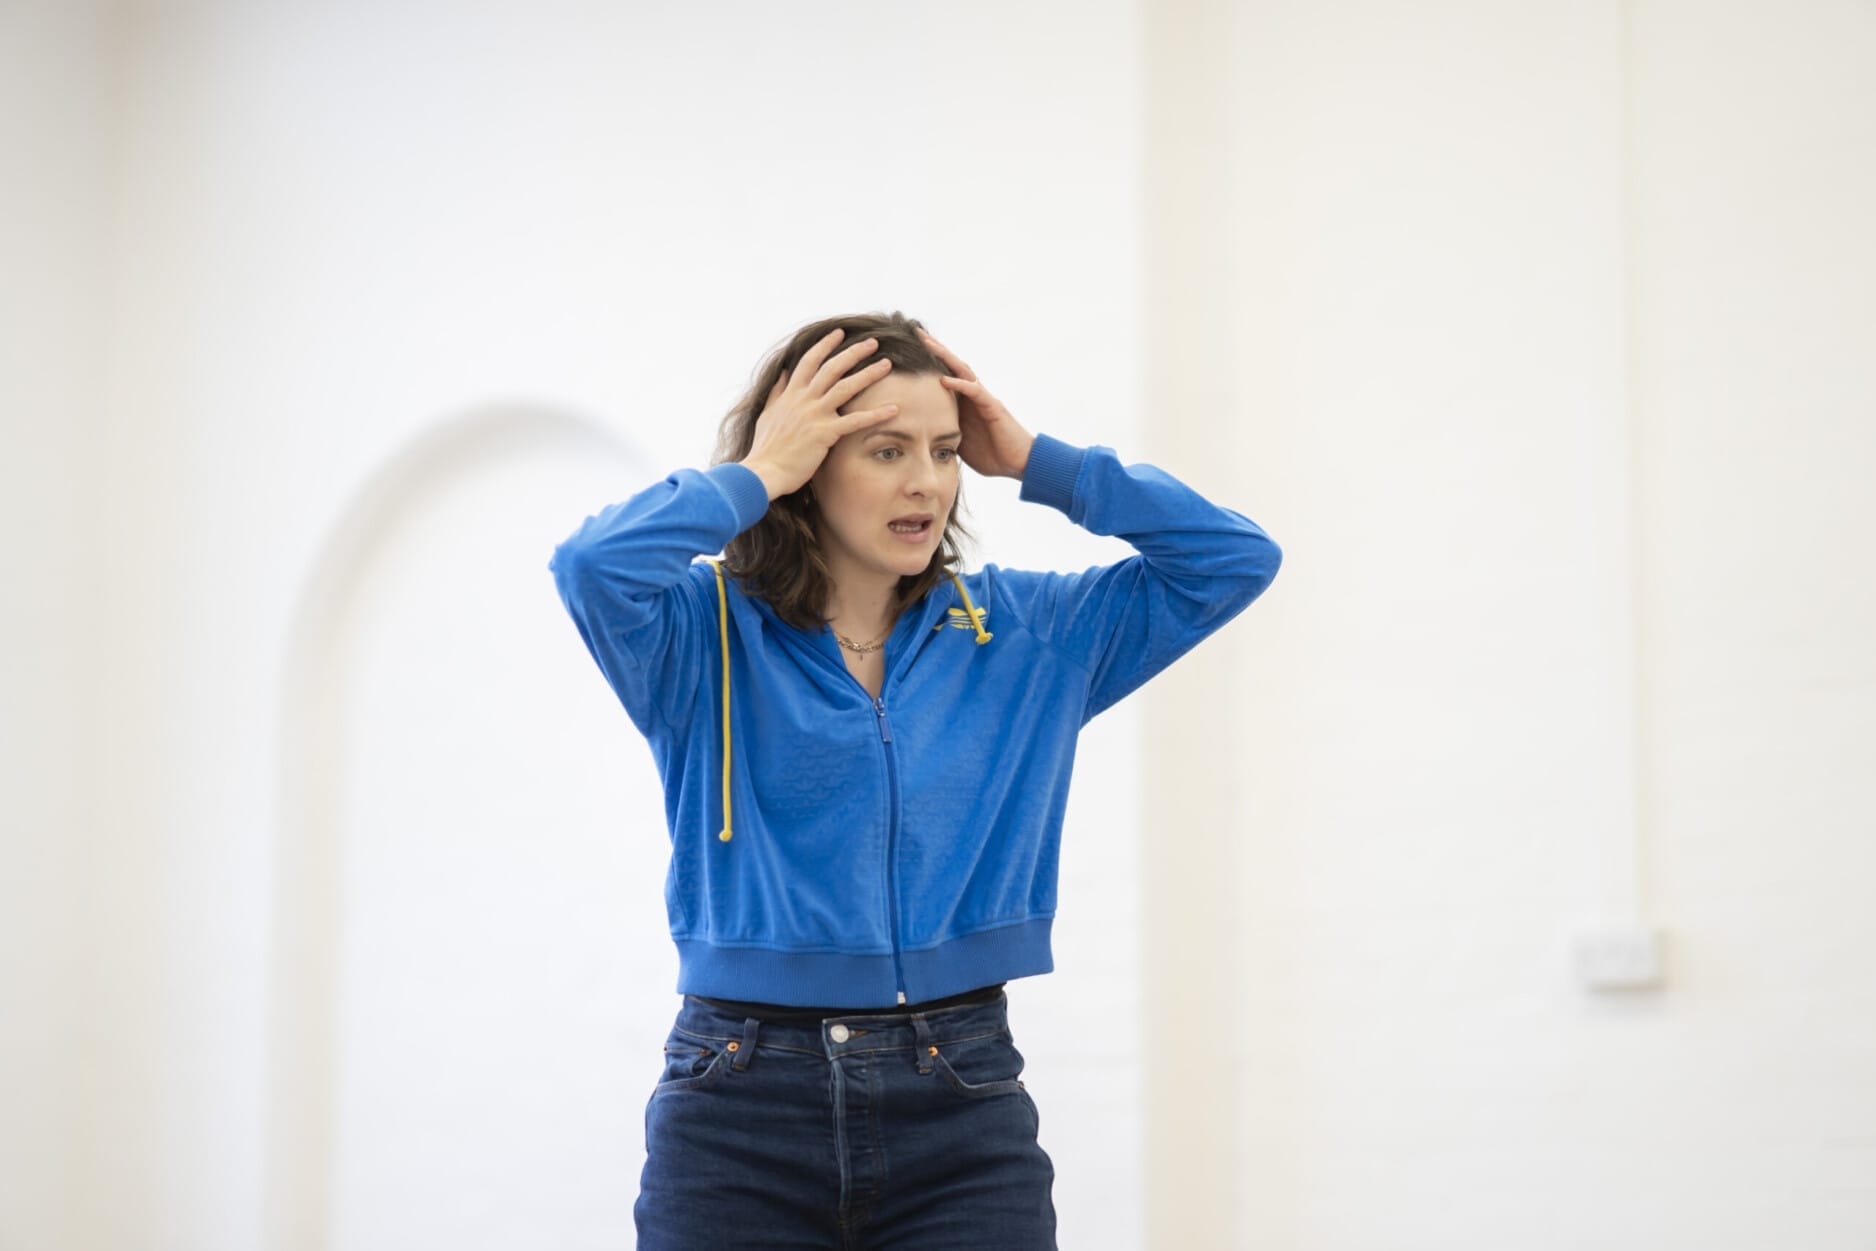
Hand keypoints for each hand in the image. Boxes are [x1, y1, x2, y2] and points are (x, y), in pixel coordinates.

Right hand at [742, 328, 899, 499]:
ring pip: (846, 387)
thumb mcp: (768, 413)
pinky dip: (876, 414)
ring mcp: (815, 414)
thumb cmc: (766, 447)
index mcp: (791, 393)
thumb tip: (783, 373)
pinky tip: (894, 409)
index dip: (826, 345)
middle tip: (873, 342)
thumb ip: (777, 392)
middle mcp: (804, 399)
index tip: (840, 333)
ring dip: (869, 374)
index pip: (810, 361)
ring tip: (887, 364)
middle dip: (854, 352)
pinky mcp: (825, 433)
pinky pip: (855, 421)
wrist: (764, 470)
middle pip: (833, 368)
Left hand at [918, 328, 1033, 479]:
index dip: (929, 363)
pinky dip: (960, 384)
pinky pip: (975, 392)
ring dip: (945, 357)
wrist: (1020, 463)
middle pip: (953, 366)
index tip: (908, 350)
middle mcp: (974, 395)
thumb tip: (921, 436)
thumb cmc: (993, 455)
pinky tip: (944, 379)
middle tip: (918, 332)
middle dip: (936, 349)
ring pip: (963, 371)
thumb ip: (945, 434)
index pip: (945, 376)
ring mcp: (984, 399)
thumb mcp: (960, 444)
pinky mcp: (993, 407)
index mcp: (965, 403)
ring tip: (928, 344)